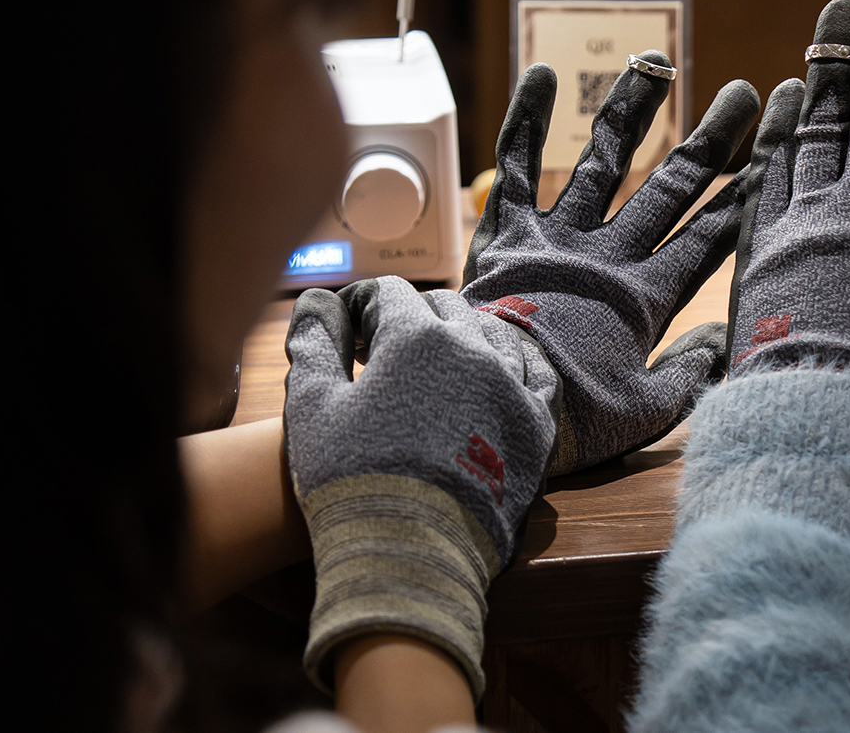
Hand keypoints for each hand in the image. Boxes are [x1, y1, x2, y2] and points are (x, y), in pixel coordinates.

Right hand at [284, 277, 557, 694]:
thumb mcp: (313, 407)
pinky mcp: (537, 423)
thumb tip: (313, 300)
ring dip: (462, 338)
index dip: (365, 305)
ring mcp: (512, 384)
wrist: (411, 554)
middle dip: (412, 317)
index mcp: (417, 337)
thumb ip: (314, 343)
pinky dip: (512, 366)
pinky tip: (493, 376)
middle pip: (444, 309)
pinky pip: (534, 374)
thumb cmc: (351, 478)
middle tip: (386, 347)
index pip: (391, 294)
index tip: (351, 327)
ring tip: (437, 362)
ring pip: (491, 335)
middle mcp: (473, 349)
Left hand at [463, 51, 761, 474]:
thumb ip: (690, 373)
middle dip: (712, 139)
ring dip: (635, 108)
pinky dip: (529, 118)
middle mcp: (610, 256)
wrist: (489, 403)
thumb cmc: (567, 418)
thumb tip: (725, 339)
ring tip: (657, 60)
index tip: (774, 153)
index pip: (711, 235)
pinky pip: (517, 163)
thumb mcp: (643, 413)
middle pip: (672, 186)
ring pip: (606, 159)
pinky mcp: (506, 231)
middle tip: (743, 94)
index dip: (746, 192)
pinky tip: (544, 72)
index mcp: (647, 299)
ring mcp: (558, 237)